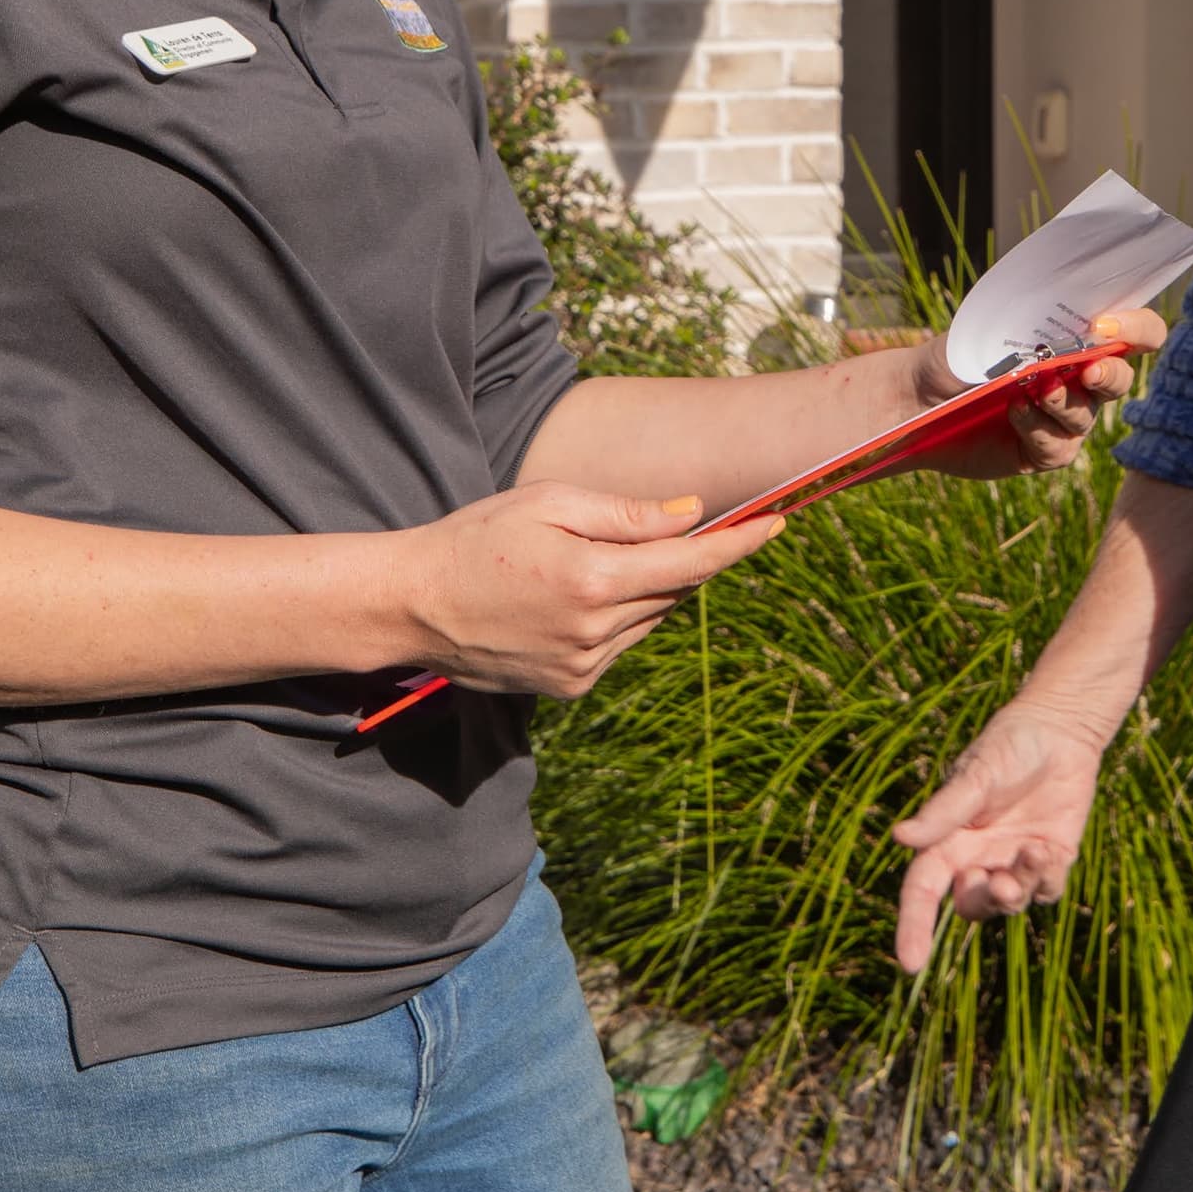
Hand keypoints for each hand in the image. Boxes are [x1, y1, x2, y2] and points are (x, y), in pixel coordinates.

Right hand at [400, 484, 785, 698]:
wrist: (413, 605)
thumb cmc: (478, 538)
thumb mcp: (549, 503)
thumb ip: (626, 514)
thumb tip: (691, 516)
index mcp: (592, 580)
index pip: (690, 563)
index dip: (739, 542)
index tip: (779, 522)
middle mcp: (595, 633)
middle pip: (674, 591)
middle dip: (684, 558)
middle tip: (671, 526)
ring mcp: (583, 668)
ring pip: (650, 620)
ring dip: (645, 589)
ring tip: (589, 562)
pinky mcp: (571, 688)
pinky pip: (620, 645)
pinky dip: (617, 617)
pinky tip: (572, 598)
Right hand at [888, 700, 1108, 971]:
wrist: (1059, 732)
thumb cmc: (1008, 747)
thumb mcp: (974, 778)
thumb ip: (943, 813)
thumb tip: (899, 837)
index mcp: (948, 840)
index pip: (922, 891)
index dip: (913, 927)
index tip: (910, 964)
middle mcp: (978, 858)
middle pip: (971, 905)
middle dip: (985, 901)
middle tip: (999, 882)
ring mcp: (1014, 862)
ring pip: (1010, 902)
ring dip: (1018, 889)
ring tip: (1030, 854)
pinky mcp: (1050, 860)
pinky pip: (1045, 890)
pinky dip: (1045, 879)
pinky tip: (1047, 850)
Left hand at [912, 308, 1165, 480]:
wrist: (917, 395)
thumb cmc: (958, 352)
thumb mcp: (994, 325)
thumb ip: (1035, 320)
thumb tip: (1072, 317)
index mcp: (1081, 340)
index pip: (1138, 332)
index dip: (1138, 328)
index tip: (1106, 325)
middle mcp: (1082, 380)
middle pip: (1123, 379)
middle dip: (1111, 373)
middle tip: (1087, 368)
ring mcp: (1066, 418)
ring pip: (1086, 414)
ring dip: (1063, 400)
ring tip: (1035, 389)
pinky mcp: (1046, 451)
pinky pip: (1058, 445)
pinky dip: (1038, 426)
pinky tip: (1014, 412)